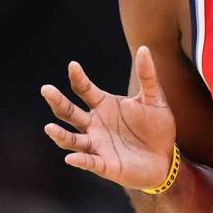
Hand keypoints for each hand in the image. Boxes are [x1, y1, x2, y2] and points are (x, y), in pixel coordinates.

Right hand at [42, 46, 176, 190]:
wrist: (166, 159)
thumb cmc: (157, 128)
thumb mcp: (155, 100)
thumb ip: (148, 76)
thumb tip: (143, 48)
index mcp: (104, 105)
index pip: (84, 89)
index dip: (78, 78)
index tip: (73, 66)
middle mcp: (94, 124)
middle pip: (69, 112)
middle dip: (57, 102)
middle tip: (46, 89)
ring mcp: (97, 145)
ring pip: (72, 139)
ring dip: (60, 135)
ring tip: (49, 127)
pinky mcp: (105, 164)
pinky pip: (89, 161)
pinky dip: (80, 160)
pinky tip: (72, 157)